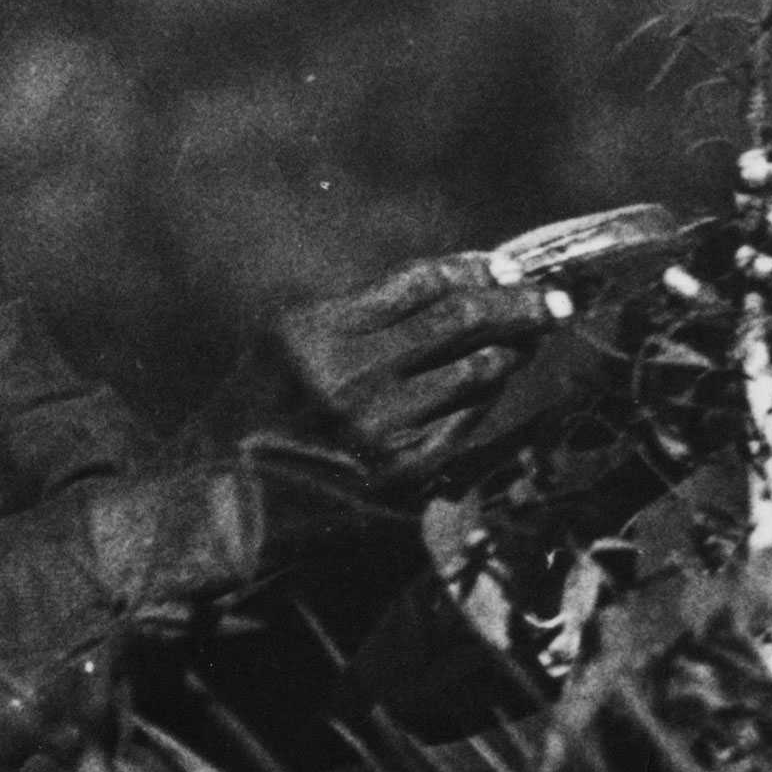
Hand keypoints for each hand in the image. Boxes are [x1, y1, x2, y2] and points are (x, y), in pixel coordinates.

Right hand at [231, 252, 572, 490]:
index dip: (472, 269)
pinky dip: (488, 396)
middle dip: (515, 302)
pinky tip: (498, 383)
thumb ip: (355, 317)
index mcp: (315, 330)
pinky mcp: (396, 469)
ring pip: (472, 369)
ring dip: (511, 349)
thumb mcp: (283, 347)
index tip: (504, 267)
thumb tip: (446, 290)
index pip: (418, 282)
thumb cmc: (251, 418)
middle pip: (458, 319)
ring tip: (530, 338)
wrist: (220, 504)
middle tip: (550, 298)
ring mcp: (377, 424)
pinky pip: (464, 420)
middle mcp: (348, 373)